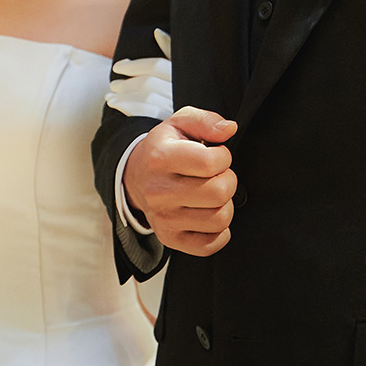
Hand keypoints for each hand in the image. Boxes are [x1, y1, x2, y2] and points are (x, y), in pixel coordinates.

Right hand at [124, 107, 237, 256]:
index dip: (224, 156)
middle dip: (228, 180)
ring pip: (219, 219)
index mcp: (160, 158)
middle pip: (218, 192)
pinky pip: (210, 245)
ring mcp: (163, 219)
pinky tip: (210, 213)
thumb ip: (206, 120)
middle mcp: (158, 192)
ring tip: (213, 193)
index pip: (210, 162)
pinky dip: (219, 231)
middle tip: (218, 175)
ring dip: (226, 204)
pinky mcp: (170, 239)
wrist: (136, 176)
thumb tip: (229, 129)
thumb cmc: (165, 147)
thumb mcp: (181, 122)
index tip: (217, 155)